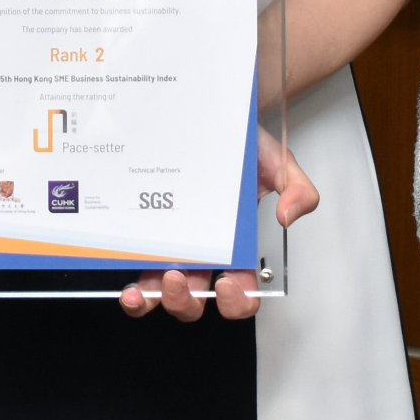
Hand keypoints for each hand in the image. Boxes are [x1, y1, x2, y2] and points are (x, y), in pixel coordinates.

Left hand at [120, 131, 320, 321]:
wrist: (212, 118)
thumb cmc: (245, 146)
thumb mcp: (279, 164)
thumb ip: (298, 189)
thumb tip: (288, 216)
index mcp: (237, 249)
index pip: (242, 290)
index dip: (237, 300)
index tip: (228, 285)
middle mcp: (203, 254)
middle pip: (195, 301)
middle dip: (185, 301)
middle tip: (179, 279)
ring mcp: (171, 247)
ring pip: (158, 291)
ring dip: (150, 299)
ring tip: (141, 289)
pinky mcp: (145, 233)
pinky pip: (133, 265)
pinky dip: (128, 279)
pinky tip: (121, 270)